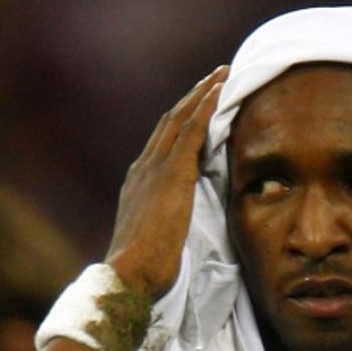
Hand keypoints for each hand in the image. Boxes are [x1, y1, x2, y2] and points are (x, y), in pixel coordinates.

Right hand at [106, 65, 228, 301]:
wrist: (129, 274)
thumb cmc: (144, 269)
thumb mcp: (155, 237)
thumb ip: (166, 220)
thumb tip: (181, 224)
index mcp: (139, 183)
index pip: (162, 142)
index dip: (181, 121)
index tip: (198, 105)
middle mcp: (144, 168)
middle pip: (170, 122)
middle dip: (192, 99)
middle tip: (214, 79)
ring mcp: (155, 168)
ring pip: (180, 119)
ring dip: (202, 94)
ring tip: (222, 76)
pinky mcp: (171, 174)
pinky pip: (191, 130)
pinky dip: (206, 107)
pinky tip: (220, 90)